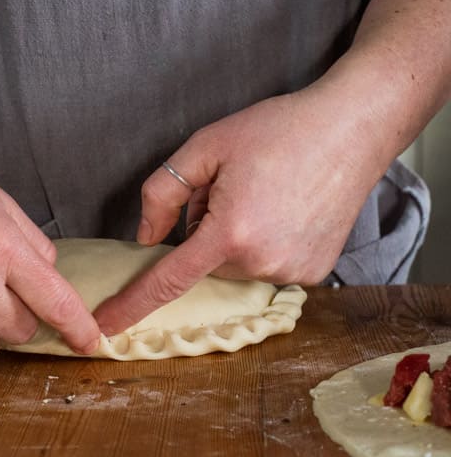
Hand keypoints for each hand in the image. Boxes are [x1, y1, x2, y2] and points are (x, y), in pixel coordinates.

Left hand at [94, 73, 388, 334]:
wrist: (351, 129)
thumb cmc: (278, 130)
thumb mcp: (206, 146)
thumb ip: (163, 193)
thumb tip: (147, 238)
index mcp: (230, 232)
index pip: (168, 280)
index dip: (133, 305)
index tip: (106, 328)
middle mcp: (262, 262)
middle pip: (205, 263)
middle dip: (206, 233)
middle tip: (234, 190)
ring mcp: (292, 272)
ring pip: (235, 266)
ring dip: (235, 239)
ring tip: (264, 197)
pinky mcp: (312, 273)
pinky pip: (265, 267)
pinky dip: (263, 245)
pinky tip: (284, 212)